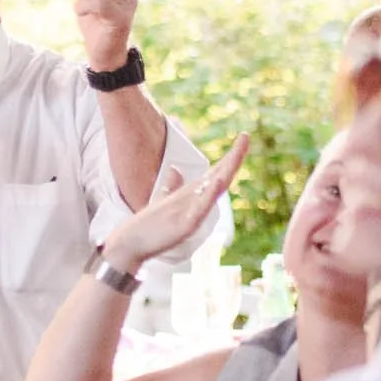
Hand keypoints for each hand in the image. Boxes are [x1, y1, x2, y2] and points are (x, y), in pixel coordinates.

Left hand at [104, 133, 248, 267]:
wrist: (134, 244)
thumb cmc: (151, 226)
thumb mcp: (164, 200)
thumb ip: (172, 185)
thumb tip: (176, 170)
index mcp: (193, 194)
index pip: (217, 171)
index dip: (231, 155)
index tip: (244, 136)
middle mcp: (197, 202)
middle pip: (221, 176)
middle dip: (234, 157)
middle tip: (246, 136)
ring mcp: (194, 213)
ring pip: (214, 190)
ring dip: (226, 172)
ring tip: (238, 154)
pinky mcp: (187, 225)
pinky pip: (201, 208)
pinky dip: (210, 195)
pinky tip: (218, 181)